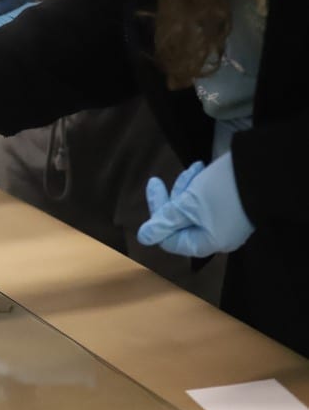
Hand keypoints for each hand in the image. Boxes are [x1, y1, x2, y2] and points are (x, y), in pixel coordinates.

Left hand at [137, 153, 254, 256]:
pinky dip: (199, 186)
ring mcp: (227, 222)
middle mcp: (218, 237)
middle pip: (180, 223)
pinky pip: (206, 202)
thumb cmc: (223, 189)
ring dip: (186, 188)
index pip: (170, 239)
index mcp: (208, 242)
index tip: (154, 186)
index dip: (157, 216)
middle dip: (172, 199)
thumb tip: (144, 238)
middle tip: (164, 177)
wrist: (264, 167)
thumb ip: (166, 221)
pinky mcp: (233, 207)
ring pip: (192, 209)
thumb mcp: (188, 203)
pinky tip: (201, 168)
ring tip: (195, 168)